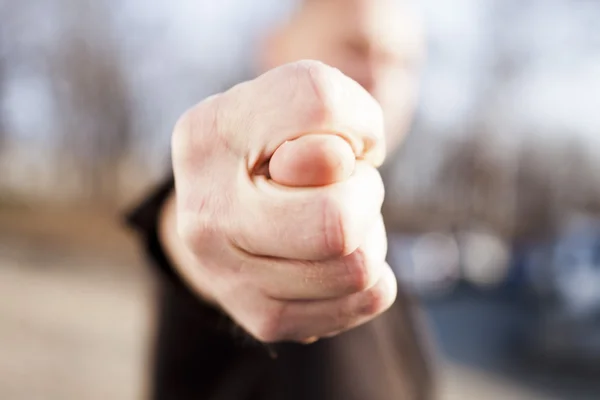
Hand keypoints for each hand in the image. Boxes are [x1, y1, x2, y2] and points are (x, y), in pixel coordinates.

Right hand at [163, 60, 396, 342]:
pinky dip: (375, 274)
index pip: (319, 106)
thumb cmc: (276, 146)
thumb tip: (337, 166)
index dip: (357, 123)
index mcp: (209, 133)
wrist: (228, 210)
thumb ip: (326, 104)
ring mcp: (227, 274)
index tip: (338, 140)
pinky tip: (340, 257)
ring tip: (336, 219)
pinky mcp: (262, 317)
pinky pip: (368, 299)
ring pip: (359, 266)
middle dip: (365, 193)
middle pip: (337, 221)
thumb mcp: (296, 103)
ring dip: (370, 233)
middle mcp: (205, 212)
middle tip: (345, 187)